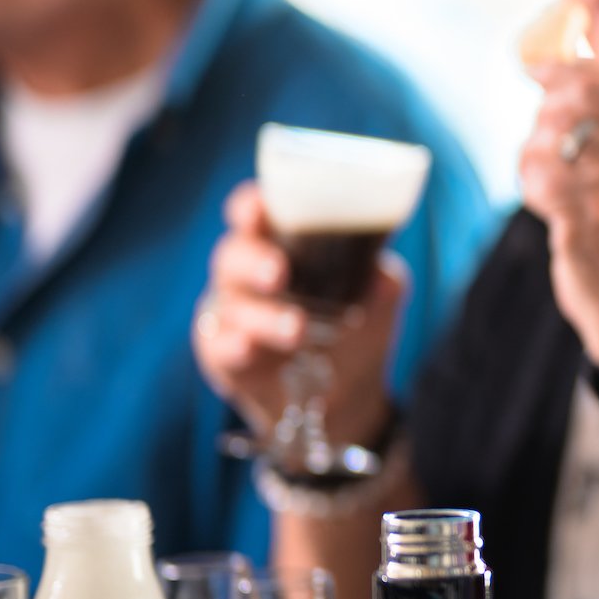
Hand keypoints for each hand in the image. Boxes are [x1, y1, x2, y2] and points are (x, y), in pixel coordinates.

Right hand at [194, 183, 401, 443]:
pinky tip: (249, 348)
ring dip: (264, 316)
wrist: (350, 393)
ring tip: (296, 329)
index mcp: (280, 244)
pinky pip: (217, 345)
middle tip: (279, 272)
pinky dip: (233, 345)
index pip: (254, 214)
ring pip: (232, 304)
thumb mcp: (378, 298)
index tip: (259, 207)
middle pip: (233, 255)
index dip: (250, 206)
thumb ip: (379, 278)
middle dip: (253, 260)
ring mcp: (232, 313)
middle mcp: (247, 273)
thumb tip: (381, 274)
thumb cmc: (356, 326)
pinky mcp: (222, 353)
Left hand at [520, 59, 598, 363]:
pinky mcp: (586, 215)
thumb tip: (569, 77)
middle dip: (547, 112)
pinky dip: (530, 187)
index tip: (539, 71)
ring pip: (550, 136)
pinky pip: (537, 177)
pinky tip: (545, 205)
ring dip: (534, 157)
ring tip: (547, 183)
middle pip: (578, 97)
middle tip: (542, 137)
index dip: (567, 69)